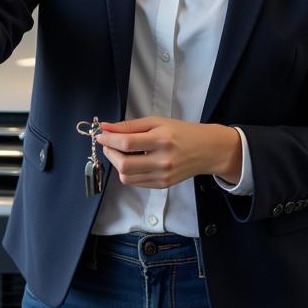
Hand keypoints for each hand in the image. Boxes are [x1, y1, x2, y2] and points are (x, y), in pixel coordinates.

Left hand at [96, 117, 240, 188]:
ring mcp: (163, 176)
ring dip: (117, 164)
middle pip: (124, 164)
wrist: (206, 150)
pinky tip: (132, 161)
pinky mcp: (162, 185)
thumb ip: (130, 126)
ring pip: (127, 177)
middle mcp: (162, 160)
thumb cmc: (181, 131)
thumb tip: (106, 127)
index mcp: (161, 140)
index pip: (127, 143)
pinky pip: (136, 183)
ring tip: (119, 152)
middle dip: (110, 153)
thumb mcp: (156, 122)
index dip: (109, 139)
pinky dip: (128, 172)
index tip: (100, 135)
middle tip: (108, 144)